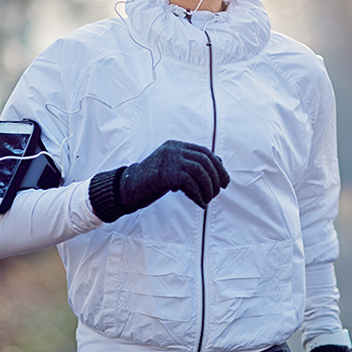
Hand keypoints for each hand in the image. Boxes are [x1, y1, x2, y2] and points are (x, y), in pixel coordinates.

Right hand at [89, 140, 229, 221]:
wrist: (126, 189)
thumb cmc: (151, 182)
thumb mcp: (173, 170)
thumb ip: (191, 165)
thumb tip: (220, 163)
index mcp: (176, 146)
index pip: (205, 153)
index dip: (218, 168)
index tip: (224, 183)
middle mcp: (173, 150)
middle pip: (205, 161)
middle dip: (216, 178)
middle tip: (217, 193)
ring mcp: (169, 160)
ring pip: (200, 171)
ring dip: (208, 188)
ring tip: (207, 200)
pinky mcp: (165, 174)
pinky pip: (190, 184)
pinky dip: (198, 196)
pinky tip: (200, 204)